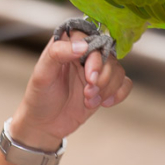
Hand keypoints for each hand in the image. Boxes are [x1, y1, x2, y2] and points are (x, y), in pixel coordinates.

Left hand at [9, 31, 132, 150]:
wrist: (44, 124)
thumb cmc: (40, 96)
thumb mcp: (42, 74)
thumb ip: (57, 53)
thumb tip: (82, 46)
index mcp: (68, 46)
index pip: (90, 39)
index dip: (95, 57)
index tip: (89, 75)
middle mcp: (85, 55)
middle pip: (108, 55)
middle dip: (102, 76)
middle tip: (88, 91)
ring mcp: (96, 71)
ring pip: (118, 69)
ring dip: (107, 87)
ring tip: (89, 100)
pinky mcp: (105, 86)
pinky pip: (125, 83)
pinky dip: (118, 93)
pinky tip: (104, 103)